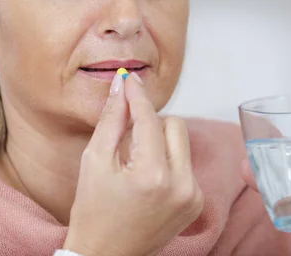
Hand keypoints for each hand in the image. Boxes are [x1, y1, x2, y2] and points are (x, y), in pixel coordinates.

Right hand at [64, 73, 203, 255]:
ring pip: (181, 143)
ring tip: (135, 161)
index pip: (149, 119)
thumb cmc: (94, 212)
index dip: (136, 96)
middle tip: (127, 132)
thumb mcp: (94, 161)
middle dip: (150, 122)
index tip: (128, 79)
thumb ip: (111, 120)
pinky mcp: (196, 202)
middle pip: (174, 125)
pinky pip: (185, 164)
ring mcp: (193, 196)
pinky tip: (147, 178)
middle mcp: (181, 185)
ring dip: (160, 141)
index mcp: (152, 175)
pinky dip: (168, 162)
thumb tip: (121, 86)